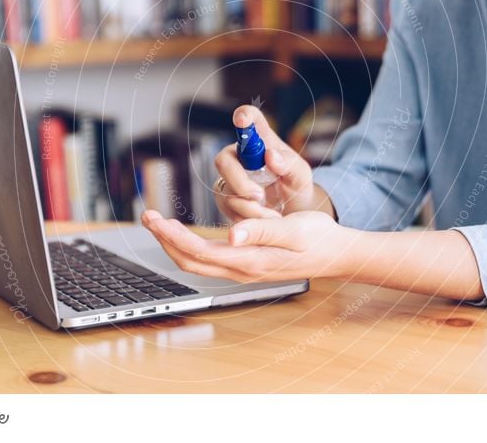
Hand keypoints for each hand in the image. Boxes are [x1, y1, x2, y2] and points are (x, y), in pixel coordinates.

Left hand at [141, 209, 350, 282]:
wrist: (338, 255)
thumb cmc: (320, 239)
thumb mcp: (293, 229)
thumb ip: (262, 230)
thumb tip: (231, 235)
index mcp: (250, 261)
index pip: (199, 252)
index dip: (171, 236)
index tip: (154, 219)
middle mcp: (242, 269)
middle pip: (190, 261)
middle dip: (164, 240)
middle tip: (147, 216)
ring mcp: (243, 269)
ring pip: (197, 261)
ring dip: (174, 242)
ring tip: (159, 221)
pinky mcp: (247, 263)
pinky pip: (209, 258)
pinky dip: (190, 244)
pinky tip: (185, 231)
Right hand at [213, 104, 315, 221]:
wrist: (292, 212)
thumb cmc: (296, 185)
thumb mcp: (301, 175)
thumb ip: (289, 164)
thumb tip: (270, 156)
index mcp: (261, 141)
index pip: (249, 120)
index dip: (243, 116)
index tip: (242, 119)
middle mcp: (240, 156)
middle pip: (224, 161)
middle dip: (239, 182)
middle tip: (259, 196)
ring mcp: (230, 177)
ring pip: (223, 189)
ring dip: (248, 206)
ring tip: (272, 214)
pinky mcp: (225, 198)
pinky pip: (226, 208)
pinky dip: (245, 217)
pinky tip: (262, 219)